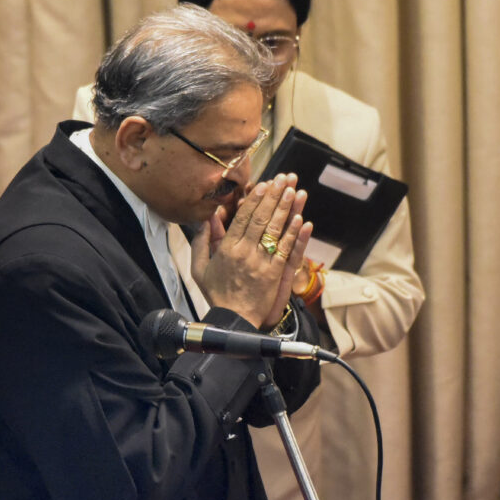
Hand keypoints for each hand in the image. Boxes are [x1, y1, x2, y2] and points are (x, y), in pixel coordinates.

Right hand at [191, 173, 312, 328]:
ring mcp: (261, 262)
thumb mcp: (199, 268)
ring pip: (275, 230)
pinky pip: (286, 249)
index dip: (256, 199)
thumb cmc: (217, 294)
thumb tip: (208, 219)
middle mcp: (245, 252)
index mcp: (227, 249)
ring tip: (294, 190)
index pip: (243, 218)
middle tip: (284, 179)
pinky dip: (293, 233)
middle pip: (262, 218)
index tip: (264, 184)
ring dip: (285, 208)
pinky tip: (300, 218)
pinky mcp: (274, 273)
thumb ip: (202, 242)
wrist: (233, 320)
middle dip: (274, 196)